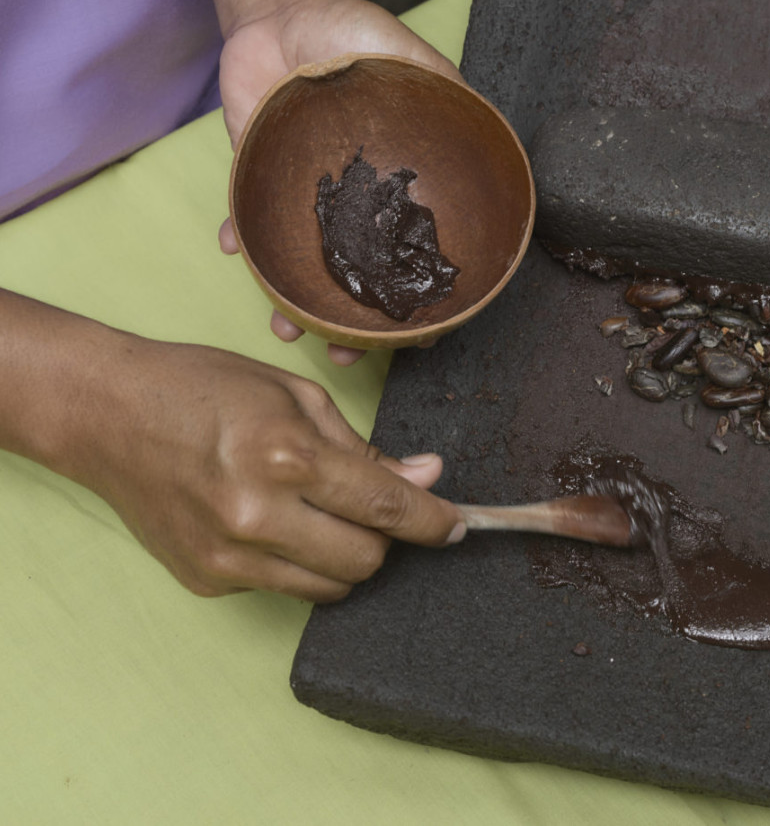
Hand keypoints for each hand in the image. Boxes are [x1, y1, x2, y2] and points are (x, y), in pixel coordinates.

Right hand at [67, 334, 463, 601]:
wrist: (105, 413)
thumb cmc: (203, 388)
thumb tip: (426, 478)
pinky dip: (296, 561)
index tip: (457, 527)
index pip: (386, 507)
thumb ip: (363, 447)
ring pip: (330, 586)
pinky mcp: (206, 580)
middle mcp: (257, 515)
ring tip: (318, 512)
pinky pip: (283, 587)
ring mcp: (228, 557)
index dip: (434, 522)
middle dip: (384, 537)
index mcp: (286, 456)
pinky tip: (270, 523)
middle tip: (368, 506)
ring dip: (344, 556)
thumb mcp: (294, 396)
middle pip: (366, 560)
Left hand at [214, 0, 463, 364]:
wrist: (281, 14)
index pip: (421, 252)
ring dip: (295, 304)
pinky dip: (240, 238)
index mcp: (405, 186)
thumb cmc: (351, 29)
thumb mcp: (401, 49)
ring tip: (287, 328)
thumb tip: (476, 113)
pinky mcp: (266, 184)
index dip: (424, 300)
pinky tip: (231, 248)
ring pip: (309, 267)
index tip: (418, 338)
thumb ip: (435, 82)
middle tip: (346, 356)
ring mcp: (315, 200)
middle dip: (355, 326)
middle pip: (365, 277)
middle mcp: (364, 204)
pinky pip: (251, 222)